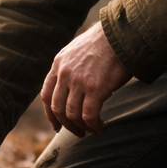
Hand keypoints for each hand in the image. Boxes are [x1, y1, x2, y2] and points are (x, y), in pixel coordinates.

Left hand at [42, 21, 130, 136]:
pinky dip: (94, 125)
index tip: (57, 125)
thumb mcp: (76, 51)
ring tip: (93, 130)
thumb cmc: (103, 43)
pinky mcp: (95, 89)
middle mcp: (64, 74)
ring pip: (72, 115)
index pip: (46, 95)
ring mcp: (79, 82)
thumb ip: (69, 68)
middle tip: (78, 132)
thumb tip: (71, 89)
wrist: (120, 35)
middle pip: (58, 109)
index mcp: (58, 65)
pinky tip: (102, 126)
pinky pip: (89, 116)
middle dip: (67, 125)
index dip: (50, 114)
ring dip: (82, 127)